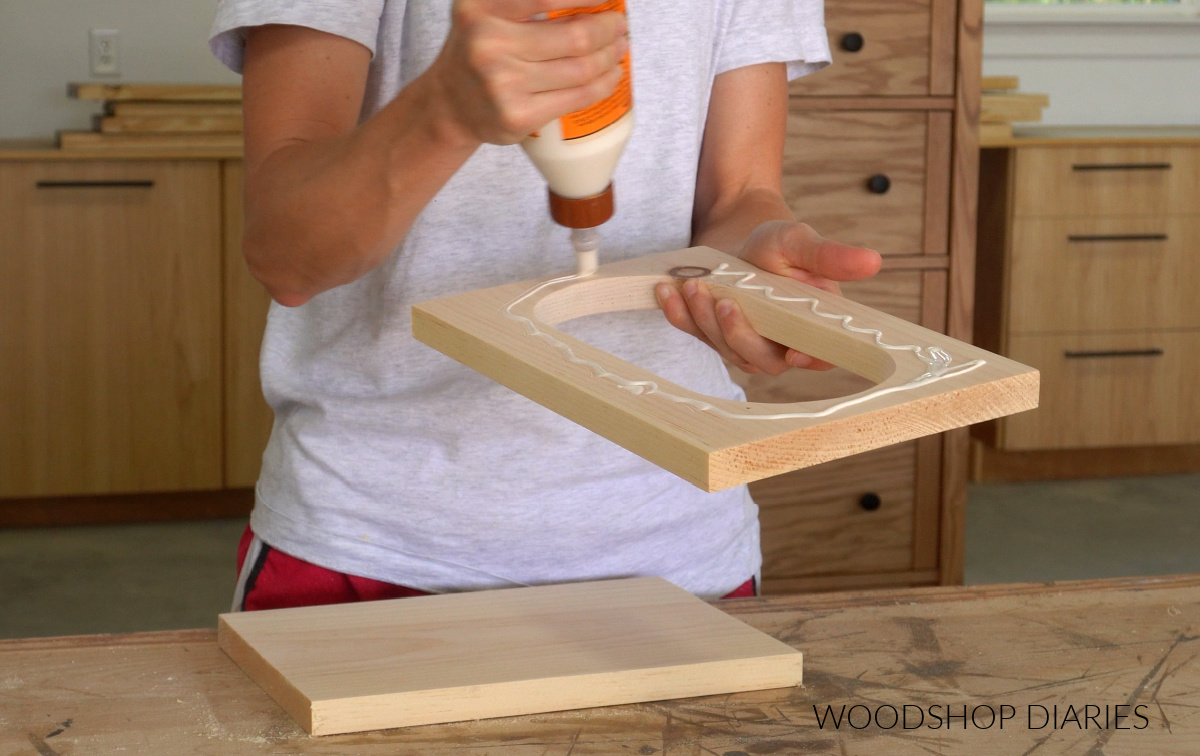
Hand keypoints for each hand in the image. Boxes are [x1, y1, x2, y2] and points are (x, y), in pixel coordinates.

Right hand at [427, 0, 627, 145]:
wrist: (448, 105)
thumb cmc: (477, 52)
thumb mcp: (486, 13)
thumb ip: (523, 2)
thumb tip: (589, 3)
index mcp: (480, 9)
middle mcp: (488, 44)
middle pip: (574, 36)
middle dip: (607, 29)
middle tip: (619, 26)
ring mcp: (503, 84)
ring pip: (581, 69)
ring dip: (611, 57)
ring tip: (619, 49)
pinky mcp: (518, 116)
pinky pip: (576, 98)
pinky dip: (602, 85)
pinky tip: (610, 75)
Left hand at [656, 221, 882, 374]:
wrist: (735, 230)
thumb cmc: (774, 240)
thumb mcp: (800, 242)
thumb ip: (829, 256)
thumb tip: (873, 261)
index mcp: (809, 324)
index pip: (819, 356)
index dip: (809, 360)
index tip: (794, 350)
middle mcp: (776, 340)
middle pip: (761, 359)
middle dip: (738, 334)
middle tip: (723, 301)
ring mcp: (740, 340)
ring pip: (723, 349)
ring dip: (704, 320)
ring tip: (694, 284)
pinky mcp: (709, 332)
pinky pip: (692, 332)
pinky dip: (677, 314)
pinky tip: (668, 290)